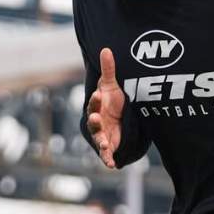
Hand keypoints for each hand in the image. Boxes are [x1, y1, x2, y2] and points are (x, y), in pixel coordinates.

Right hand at [86, 48, 124, 169]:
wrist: (120, 118)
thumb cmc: (113, 101)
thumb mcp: (112, 85)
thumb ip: (109, 70)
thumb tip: (105, 48)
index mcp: (96, 107)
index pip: (93, 103)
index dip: (95, 100)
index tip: (98, 94)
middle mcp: (96, 122)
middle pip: (93, 122)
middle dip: (94, 120)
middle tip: (96, 117)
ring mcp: (102, 135)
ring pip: (99, 139)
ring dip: (100, 142)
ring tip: (104, 145)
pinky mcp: (109, 146)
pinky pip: (107, 155)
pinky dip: (108, 160)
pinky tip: (111, 165)